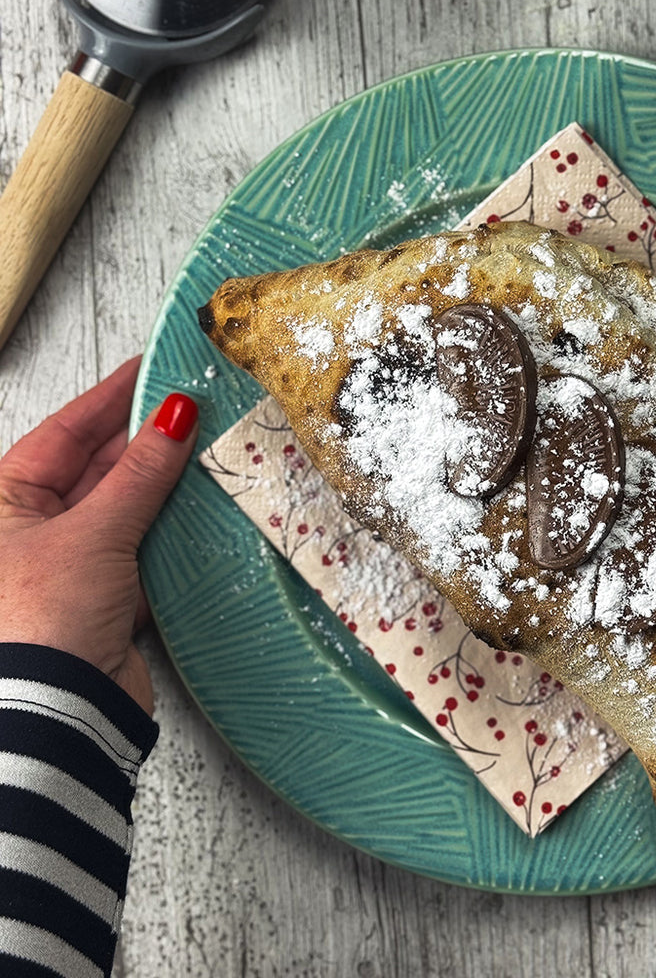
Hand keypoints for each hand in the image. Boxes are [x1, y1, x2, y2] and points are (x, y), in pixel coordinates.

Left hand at [0, 357, 197, 713]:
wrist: (58, 709)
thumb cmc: (44, 615)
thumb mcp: (94, 529)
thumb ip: (141, 472)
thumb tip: (176, 412)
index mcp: (5, 501)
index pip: (65, 433)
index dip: (111, 398)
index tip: (153, 368)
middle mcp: (36, 528)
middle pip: (100, 468)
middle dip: (148, 440)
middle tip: (199, 409)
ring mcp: (76, 562)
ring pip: (130, 508)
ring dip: (168, 485)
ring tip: (213, 450)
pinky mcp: (111, 596)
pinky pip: (149, 548)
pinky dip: (177, 530)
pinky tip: (209, 507)